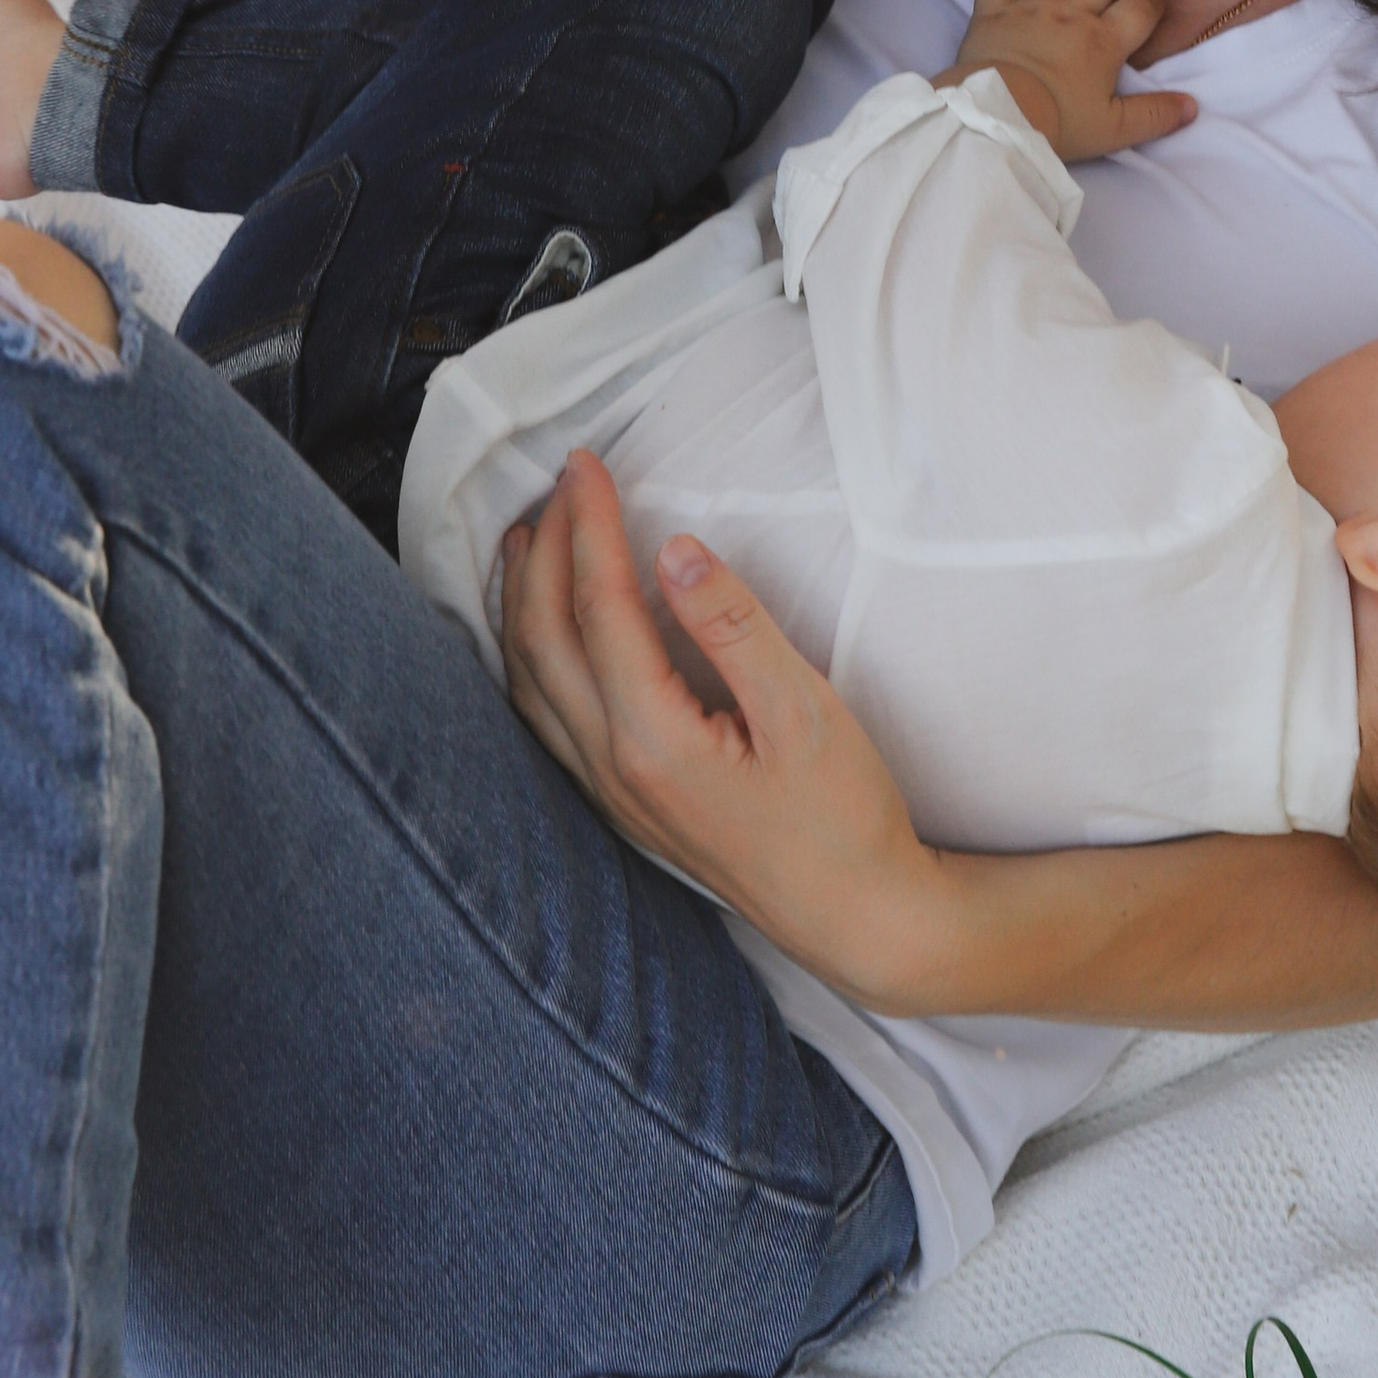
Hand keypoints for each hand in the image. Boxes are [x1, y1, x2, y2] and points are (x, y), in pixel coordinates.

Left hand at [497, 449, 952, 1008]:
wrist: (857, 915)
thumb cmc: (843, 814)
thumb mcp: (805, 709)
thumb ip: (732, 625)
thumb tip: (673, 551)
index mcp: (654, 740)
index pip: (599, 608)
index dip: (588, 526)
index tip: (586, 463)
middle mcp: (614, 769)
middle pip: (544, 642)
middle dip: (541, 554)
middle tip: (557, 484)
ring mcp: (613, 795)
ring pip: (531, 685)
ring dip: (521, 605)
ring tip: (524, 542)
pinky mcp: (626, 807)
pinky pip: (546, 720)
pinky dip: (530, 659)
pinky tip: (544, 637)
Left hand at [948, 0, 1197, 163]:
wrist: (997, 118)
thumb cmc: (1058, 125)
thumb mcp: (1113, 130)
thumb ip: (1154, 116)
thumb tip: (1191, 106)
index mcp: (1104, 40)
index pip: (1142, 6)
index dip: (1153, 2)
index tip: (1152, 8)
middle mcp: (1071, 11)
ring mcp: (1030, 5)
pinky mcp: (992, 9)